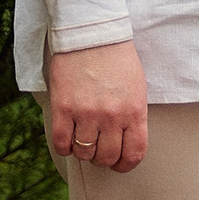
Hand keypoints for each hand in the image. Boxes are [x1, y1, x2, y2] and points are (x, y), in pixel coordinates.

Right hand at [46, 40, 148, 171]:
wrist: (93, 34)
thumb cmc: (117, 59)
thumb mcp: (137, 87)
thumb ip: (132, 115)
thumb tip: (126, 140)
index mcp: (134, 110)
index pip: (134, 153)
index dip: (125, 165)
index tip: (119, 164)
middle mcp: (112, 116)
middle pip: (106, 157)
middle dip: (103, 159)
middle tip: (99, 150)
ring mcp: (87, 113)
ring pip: (83, 153)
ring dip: (83, 151)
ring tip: (83, 139)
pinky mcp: (63, 108)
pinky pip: (62, 143)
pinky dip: (64, 147)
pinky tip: (68, 138)